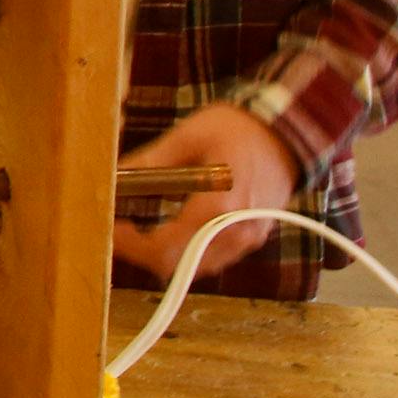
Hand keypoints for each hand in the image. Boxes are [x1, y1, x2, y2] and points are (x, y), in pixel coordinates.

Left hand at [111, 103, 300, 283]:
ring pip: (195, 267)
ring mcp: (246, 240)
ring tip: (136, 231)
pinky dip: (186, 252)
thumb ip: (150, 162)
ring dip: (163, 255)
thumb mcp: (188, 137)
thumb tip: (113, 177)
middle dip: (141, 253)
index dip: (130, 246)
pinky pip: (213, 258)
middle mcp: (234, 233)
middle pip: (177, 266)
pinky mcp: (252, 239)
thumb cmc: (238, 130)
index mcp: (217, 208)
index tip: (109, 229)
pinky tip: (168, 231)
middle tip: (118, 232)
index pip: (165, 248)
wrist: (289, 132)